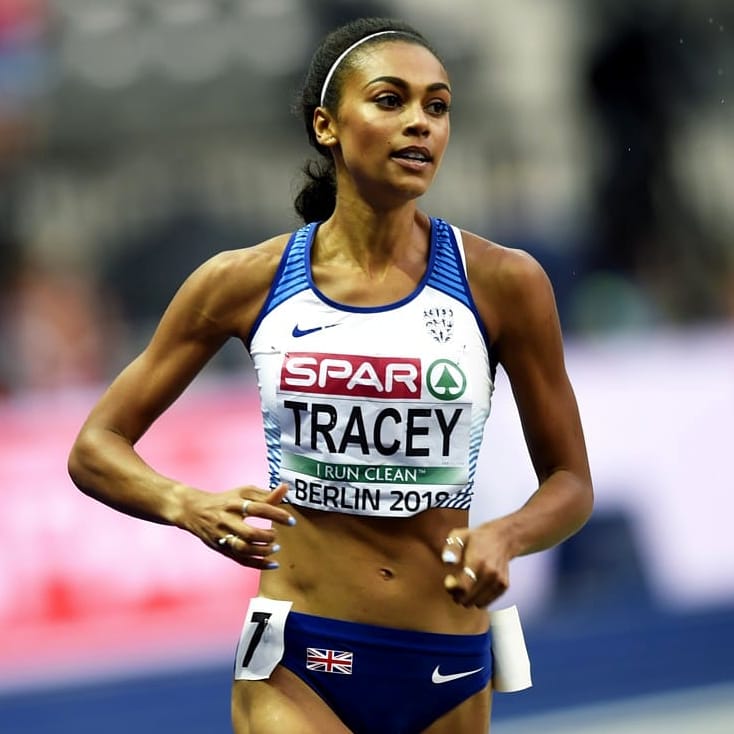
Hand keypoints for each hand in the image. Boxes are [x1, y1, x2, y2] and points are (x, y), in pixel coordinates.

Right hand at [181, 483, 295, 569]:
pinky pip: (241, 560)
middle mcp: (227, 521)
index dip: (277, 514)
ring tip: (274, 547)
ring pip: (244, 549)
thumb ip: (265, 494)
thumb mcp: (243, 492)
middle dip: (267, 536)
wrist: (194, 510)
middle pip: (249, 533)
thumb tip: (286, 488)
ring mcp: (223, 537)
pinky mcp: (222, 549)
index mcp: (234, 503)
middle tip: (276, 534)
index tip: (291, 520)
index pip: (258, 508)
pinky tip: (273, 563)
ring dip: (263, 551)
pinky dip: (258, 564)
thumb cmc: (225, 500)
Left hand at [441, 521, 510, 606]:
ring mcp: (498, 581)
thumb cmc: (476, 538)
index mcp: (478, 561)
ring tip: (464, 585)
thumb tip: (448, 562)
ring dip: (467, 598)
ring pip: (477, 603)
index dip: (451, 588)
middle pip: (468, 598)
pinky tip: (474, 587)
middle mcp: (490, 573)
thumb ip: (451, 548)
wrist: (502, 538)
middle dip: (457, 594)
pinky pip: (486, 603)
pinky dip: (477, 599)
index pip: (462, 588)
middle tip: (455, 583)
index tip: (449, 579)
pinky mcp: (503, 586)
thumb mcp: (459, 535)